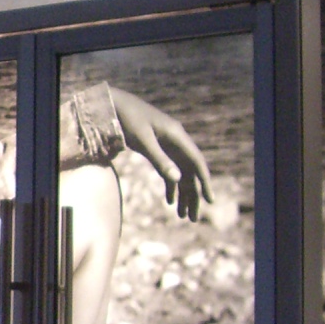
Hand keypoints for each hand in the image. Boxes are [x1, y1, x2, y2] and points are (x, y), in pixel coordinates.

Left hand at [110, 89, 213, 220]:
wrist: (114, 105)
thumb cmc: (128, 120)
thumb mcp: (143, 141)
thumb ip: (160, 159)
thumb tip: (178, 180)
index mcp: (177, 136)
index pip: (197, 162)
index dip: (205, 181)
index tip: (210, 200)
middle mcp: (177, 141)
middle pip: (190, 172)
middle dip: (193, 195)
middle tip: (193, 218)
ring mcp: (168, 145)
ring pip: (181, 174)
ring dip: (183, 194)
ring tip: (182, 216)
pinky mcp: (159, 148)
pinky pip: (169, 170)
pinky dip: (170, 185)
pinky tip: (169, 201)